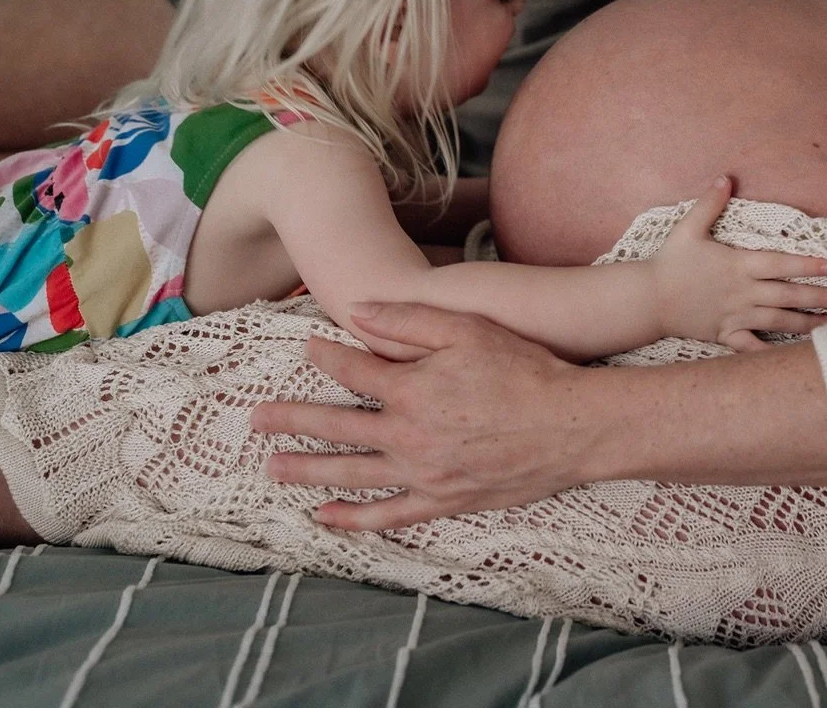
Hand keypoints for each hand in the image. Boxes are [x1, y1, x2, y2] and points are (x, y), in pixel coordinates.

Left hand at [250, 302, 593, 530]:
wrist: (570, 427)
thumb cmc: (524, 370)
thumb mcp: (469, 329)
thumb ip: (411, 319)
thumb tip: (359, 309)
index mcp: (411, 388)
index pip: (353, 370)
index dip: (326, 358)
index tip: (307, 350)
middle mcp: (407, 434)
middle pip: (335, 426)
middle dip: (292, 419)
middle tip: (257, 419)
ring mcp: (422, 472)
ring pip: (350, 473)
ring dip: (307, 470)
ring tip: (272, 467)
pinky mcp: (441, 501)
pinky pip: (387, 515)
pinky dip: (352, 518)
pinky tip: (325, 516)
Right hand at [651, 176, 826, 351]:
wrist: (648, 299)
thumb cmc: (669, 262)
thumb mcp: (688, 228)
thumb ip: (710, 203)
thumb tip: (726, 176)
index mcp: (738, 265)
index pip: (780, 263)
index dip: (807, 264)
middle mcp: (743, 292)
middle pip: (788, 295)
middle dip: (819, 297)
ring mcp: (736, 315)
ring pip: (778, 321)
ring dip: (807, 324)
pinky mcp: (726, 334)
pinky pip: (753, 347)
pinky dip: (773, 352)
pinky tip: (794, 356)